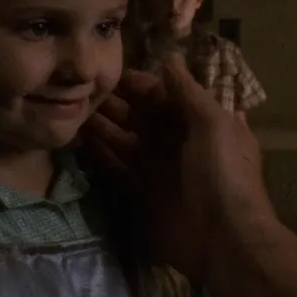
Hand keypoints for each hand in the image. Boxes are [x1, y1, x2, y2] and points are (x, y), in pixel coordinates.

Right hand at [82, 54, 277, 282]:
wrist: (223, 240)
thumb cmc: (224, 175)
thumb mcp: (213, 124)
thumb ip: (188, 92)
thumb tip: (170, 57)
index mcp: (201, 120)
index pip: (166, 92)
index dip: (140, 81)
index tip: (109, 69)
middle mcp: (178, 139)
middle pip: (141, 113)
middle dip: (114, 101)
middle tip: (80, 87)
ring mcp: (159, 166)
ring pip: (125, 138)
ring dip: (102, 124)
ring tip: (73, 108)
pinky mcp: (143, 191)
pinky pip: (117, 166)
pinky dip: (101, 153)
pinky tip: (80, 138)